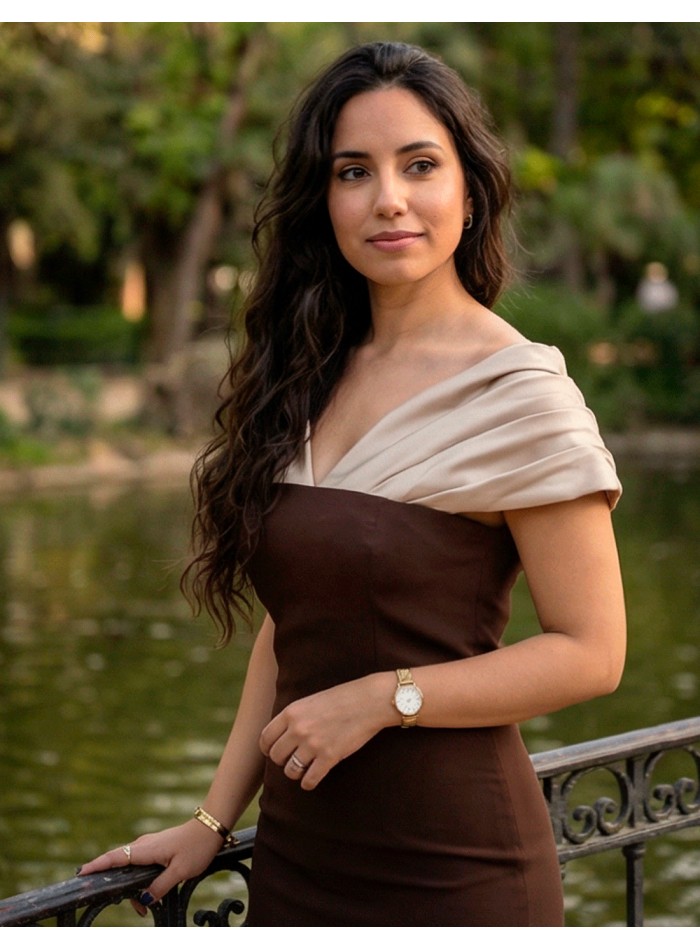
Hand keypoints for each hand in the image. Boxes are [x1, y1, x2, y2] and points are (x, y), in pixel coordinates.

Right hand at [77, 819, 222, 916]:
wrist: (211, 826)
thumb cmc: (197, 847)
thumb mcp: (180, 871)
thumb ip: (160, 886)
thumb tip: (143, 899)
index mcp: (145, 849)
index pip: (114, 857)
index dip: (97, 866)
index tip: (81, 873)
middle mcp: (143, 844)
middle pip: (119, 865)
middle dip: (118, 887)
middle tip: (137, 910)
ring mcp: (149, 844)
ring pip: (130, 866)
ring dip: (132, 887)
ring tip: (144, 907)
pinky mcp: (155, 847)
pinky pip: (139, 863)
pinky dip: (138, 878)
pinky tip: (147, 891)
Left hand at [259, 672, 394, 790]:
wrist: (369, 701)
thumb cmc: (342, 698)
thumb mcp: (311, 701)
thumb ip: (295, 717)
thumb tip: (282, 735)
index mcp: (291, 712)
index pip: (266, 738)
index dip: (268, 748)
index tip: (273, 752)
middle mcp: (298, 729)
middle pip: (276, 756)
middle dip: (282, 760)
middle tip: (292, 759)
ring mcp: (313, 744)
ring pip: (290, 770)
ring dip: (295, 773)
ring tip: (302, 770)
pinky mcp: (329, 757)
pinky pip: (309, 780)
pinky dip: (308, 783)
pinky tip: (311, 780)